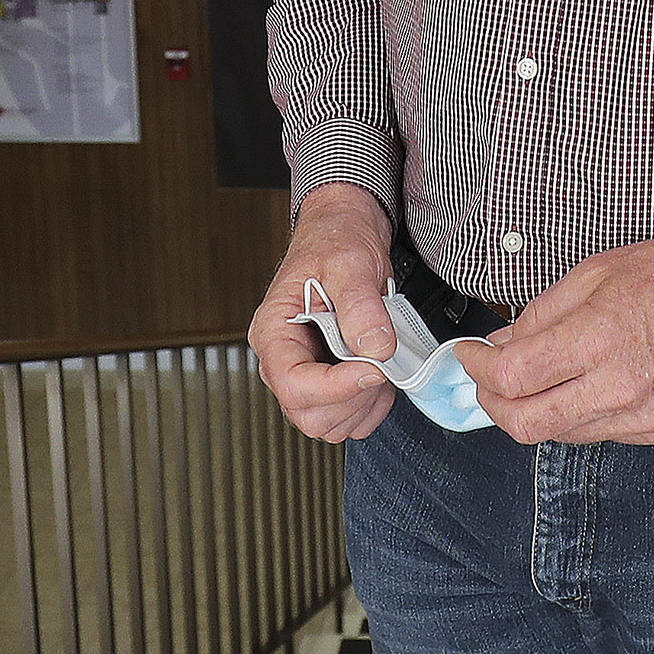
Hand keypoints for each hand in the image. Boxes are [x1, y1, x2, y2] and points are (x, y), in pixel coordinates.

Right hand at [251, 185, 401, 442]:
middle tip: (380, 363)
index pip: (293, 383)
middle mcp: (284, 358)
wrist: (344, 230)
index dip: (336, 386)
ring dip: (363, 404)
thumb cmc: (336, 240)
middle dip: (352, 398)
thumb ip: (361, 305)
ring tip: (379, 364)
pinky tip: (379, 375)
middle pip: (308, 413)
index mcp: (274, 331)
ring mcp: (306, 371)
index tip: (373, 368)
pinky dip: (369, 408)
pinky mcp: (327, 380)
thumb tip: (375, 347)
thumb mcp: (350, 263)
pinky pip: (346, 419)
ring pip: (328, 423)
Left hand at [471, 225, 653, 445]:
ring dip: (534, 409)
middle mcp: (620, 386)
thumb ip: (539, 315)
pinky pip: (598, 434)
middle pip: (526, 424)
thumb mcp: (592, 274)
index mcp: (598, 338)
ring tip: (535, 378)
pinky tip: (581, 386)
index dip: (478, 368)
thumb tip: (503, 344)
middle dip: (493, 403)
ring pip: (560, 434)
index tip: (470, 354)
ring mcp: (642, 415)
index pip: (513, 377)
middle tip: (487, 379)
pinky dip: (577, 414)